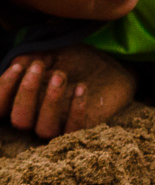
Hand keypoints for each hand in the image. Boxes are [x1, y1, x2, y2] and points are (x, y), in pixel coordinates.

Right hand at [0, 44, 135, 138]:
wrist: (113, 68)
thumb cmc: (77, 61)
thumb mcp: (55, 53)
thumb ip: (34, 57)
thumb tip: (17, 62)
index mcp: (24, 102)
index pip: (1, 107)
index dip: (3, 90)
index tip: (19, 66)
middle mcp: (37, 118)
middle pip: (20, 119)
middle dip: (26, 92)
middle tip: (40, 66)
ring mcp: (60, 126)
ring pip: (44, 128)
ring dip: (50, 101)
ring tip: (61, 75)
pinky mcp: (83, 129)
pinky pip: (73, 131)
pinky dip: (76, 111)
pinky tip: (82, 89)